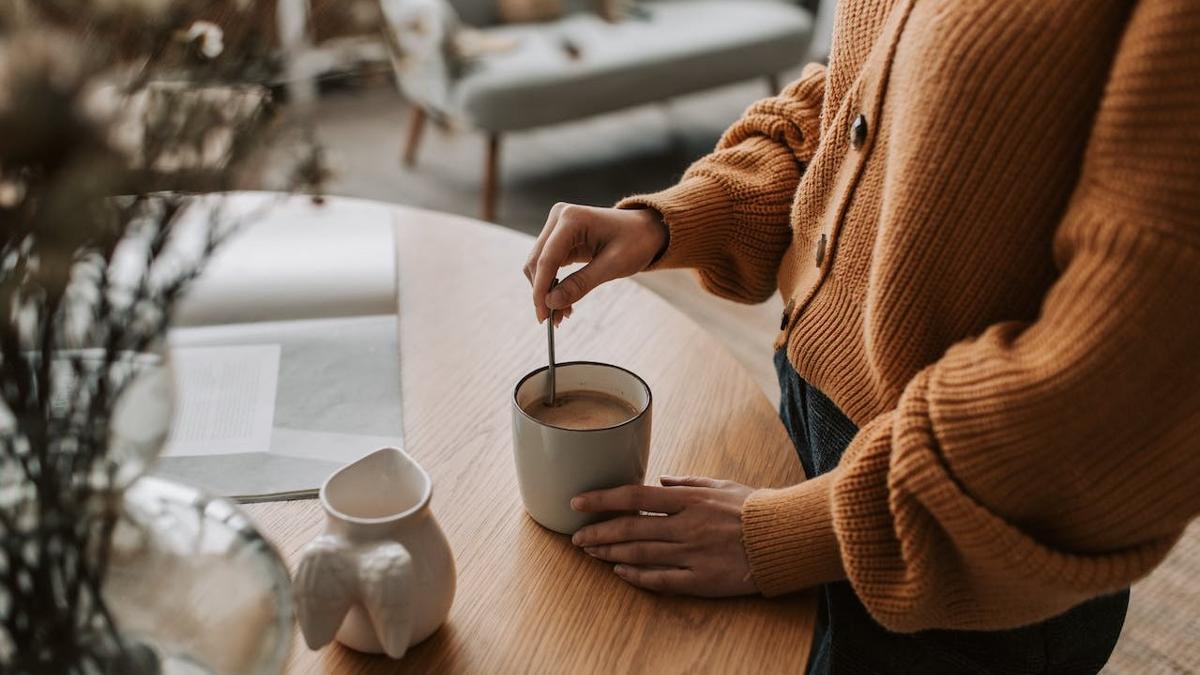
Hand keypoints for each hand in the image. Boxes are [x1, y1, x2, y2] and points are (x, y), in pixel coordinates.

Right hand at [524, 203, 666, 323]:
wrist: (646, 230)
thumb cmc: (636, 242)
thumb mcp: (612, 266)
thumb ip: (581, 283)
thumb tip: (552, 303)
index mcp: (572, 219)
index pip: (547, 259)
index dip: (541, 290)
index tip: (543, 316)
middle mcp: (559, 218)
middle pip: (537, 261)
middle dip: (542, 293)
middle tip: (553, 320)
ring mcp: (557, 227)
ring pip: (538, 265)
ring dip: (546, 291)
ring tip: (562, 314)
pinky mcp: (559, 238)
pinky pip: (548, 265)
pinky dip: (552, 285)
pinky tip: (564, 302)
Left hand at [570, 476, 758, 596]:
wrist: (785, 538)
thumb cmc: (753, 508)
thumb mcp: (720, 484)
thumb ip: (687, 482)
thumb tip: (661, 480)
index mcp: (690, 499)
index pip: (635, 497)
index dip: (602, 500)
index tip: (578, 502)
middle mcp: (687, 526)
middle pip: (631, 530)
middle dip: (598, 532)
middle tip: (575, 536)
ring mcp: (693, 554)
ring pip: (640, 555)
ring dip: (611, 554)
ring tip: (590, 552)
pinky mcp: (703, 580)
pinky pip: (662, 580)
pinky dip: (638, 576)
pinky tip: (620, 573)